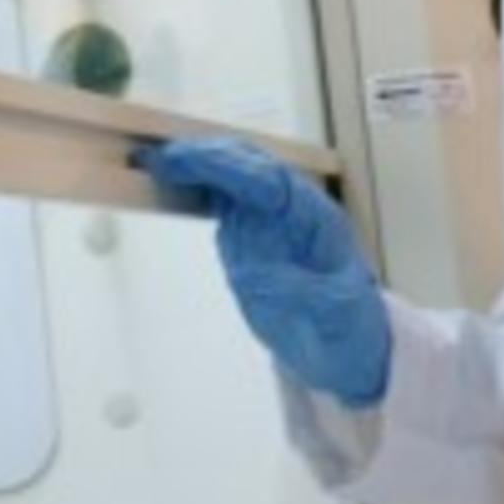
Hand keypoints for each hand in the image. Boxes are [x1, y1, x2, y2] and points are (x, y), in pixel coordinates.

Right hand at [138, 139, 390, 406]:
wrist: (343, 347)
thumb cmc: (349, 326)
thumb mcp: (334, 314)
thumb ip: (300, 292)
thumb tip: (254, 275)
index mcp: (316, 219)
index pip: (270, 181)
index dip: (230, 169)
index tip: (192, 162)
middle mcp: (291, 210)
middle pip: (248, 167)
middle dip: (206, 157)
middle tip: (159, 157)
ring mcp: (267, 220)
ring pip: (231, 178)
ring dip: (196, 165)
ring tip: (154, 161)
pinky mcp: (248, 236)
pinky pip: (221, 202)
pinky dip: (195, 188)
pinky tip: (168, 182)